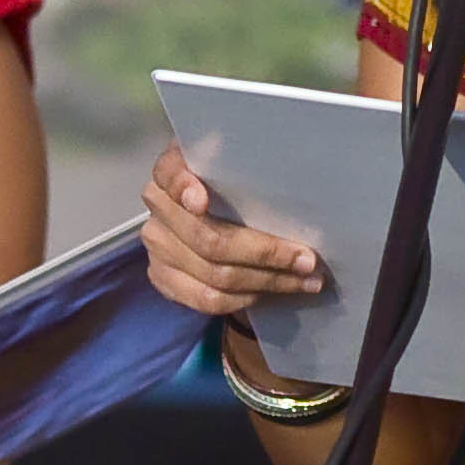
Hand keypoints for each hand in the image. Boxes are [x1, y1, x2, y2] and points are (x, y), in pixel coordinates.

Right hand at [141, 141, 324, 315]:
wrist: (206, 212)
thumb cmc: (233, 183)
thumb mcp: (236, 165)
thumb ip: (243, 165)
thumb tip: (286, 174)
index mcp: (172, 170)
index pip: (170, 173)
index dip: (183, 187)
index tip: (202, 201)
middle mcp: (159, 207)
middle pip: (210, 239)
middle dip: (266, 253)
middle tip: (307, 260)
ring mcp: (157, 246)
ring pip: (214, 275)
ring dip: (267, 281)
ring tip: (305, 281)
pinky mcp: (162, 278)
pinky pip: (206, 299)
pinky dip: (246, 298)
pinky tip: (274, 292)